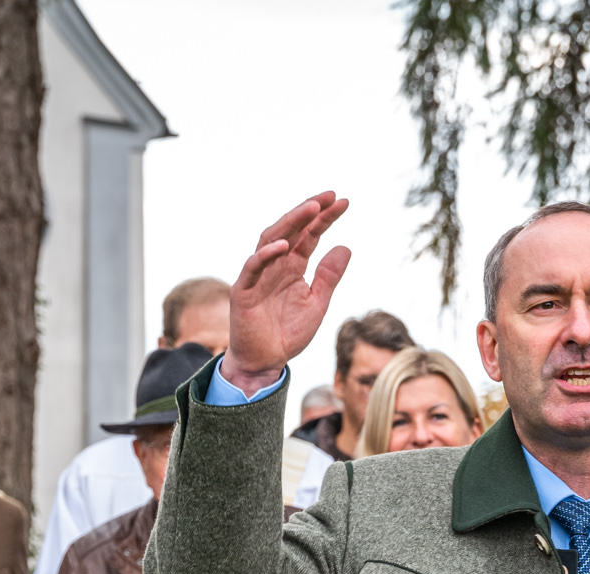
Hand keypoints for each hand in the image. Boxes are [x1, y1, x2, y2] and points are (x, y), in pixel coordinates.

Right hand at [225, 193, 353, 392]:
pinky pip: (252, 268)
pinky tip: (284, 245)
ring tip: (311, 209)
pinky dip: (266, 255)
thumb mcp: (317, 303)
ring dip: (290, 224)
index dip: (325, 218)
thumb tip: (345, 247)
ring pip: (270, 240)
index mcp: (293, 266)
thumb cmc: (288, 332)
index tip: (344, 202)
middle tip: (329, 196)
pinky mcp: (243, 291)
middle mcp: (275, 265)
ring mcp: (258, 275)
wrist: (266, 360)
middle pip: (291, 229)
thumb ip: (328, 277)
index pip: (310, 235)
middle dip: (309, 211)